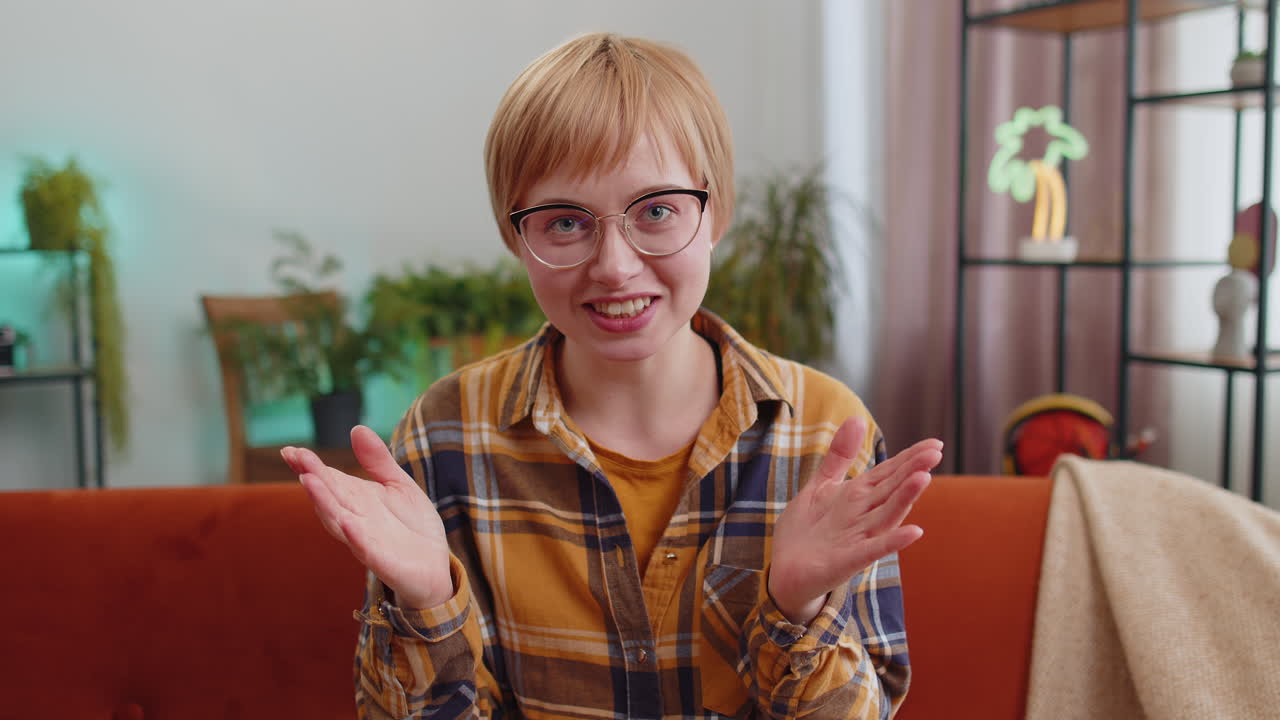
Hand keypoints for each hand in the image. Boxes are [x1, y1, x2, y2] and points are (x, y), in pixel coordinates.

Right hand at [282, 426, 453, 609]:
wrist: (435, 565)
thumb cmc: (412, 525)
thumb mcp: (398, 484)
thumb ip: (378, 460)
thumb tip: (356, 428)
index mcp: (356, 499)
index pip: (329, 479)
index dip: (309, 465)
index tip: (290, 450)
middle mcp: (354, 518)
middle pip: (329, 496)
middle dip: (313, 477)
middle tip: (296, 458)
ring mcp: (365, 540)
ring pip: (338, 521)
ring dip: (324, 503)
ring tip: (309, 480)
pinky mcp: (382, 560)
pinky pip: (365, 549)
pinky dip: (355, 536)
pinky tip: (347, 522)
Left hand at [768, 417, 940, 624]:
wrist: (784, 572)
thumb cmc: (806, 530)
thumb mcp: (821, 486)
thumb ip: (840, 456)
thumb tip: (857, 417)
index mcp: (858, 496)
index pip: (888, 473)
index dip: (909, 458)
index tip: (935, 444)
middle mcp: (863, 515)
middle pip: (892, 490)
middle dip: (912, 471)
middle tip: (936, 453)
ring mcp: (858, 538)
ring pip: (886, 515)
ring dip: (905, 498)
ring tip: (924, 478)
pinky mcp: (848, 561)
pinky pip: (873, 549)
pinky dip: (892, 541)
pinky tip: (914, 532)